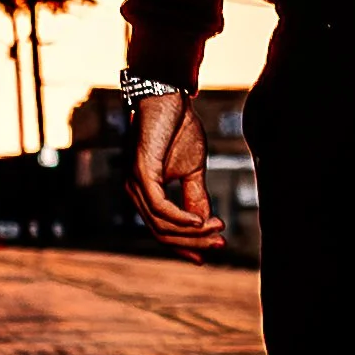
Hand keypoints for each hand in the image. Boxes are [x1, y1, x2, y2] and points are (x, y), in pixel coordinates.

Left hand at [128, 91, 224, 260]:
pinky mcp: (141, 173)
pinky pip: (159, 207)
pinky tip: (199, 221)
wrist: (170, 97)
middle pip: (161, 232)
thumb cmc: (178, 128)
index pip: (161, 229)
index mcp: (145, 192)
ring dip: (191, 231)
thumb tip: (205, 223)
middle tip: (220, 243)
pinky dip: (180, 218)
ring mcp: (136, 183)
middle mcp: (135, 191)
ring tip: (216, 228)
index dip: (184, 246)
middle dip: (193, 242)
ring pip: (161, 224)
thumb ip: (196, 197)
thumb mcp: (193, 170)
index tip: (205, 256)